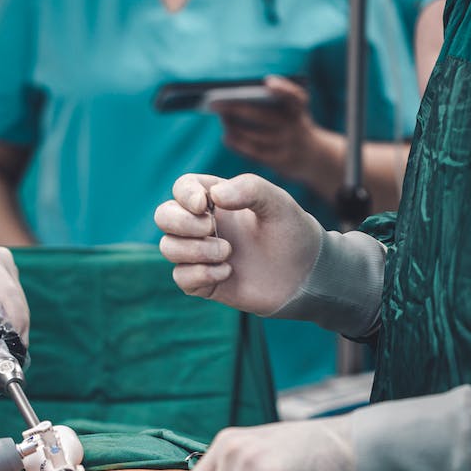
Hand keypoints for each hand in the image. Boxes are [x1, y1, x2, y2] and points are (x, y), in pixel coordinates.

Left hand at [0, 243, 29, 366]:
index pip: (8, 293)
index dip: (17, 320)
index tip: (17, 347)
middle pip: (17, 300)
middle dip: (16, 329)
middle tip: (8, 357)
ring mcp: (3, 267)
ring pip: (18, 302)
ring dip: (13, 326)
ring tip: (4, 350)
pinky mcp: (2, 277)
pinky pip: (11, 302)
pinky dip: (8, 320)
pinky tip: (0, 337)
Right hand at [155, 171, 322, 315]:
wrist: (306, 276)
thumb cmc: (292, 234)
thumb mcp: (278, 203)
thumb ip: (248, 188)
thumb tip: (213, 196)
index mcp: (217, 200)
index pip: (182, 188)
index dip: (184, 195)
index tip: (205, 206)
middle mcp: (204, 225)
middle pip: (163, 216)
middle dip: (182, 223)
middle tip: (212, 230)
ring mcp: (202, 254)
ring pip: (168, 247)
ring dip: (194, 250)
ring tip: (228, 253)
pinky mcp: (205, 282)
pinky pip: (180, 277)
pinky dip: (199, 274)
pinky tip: (227, 273)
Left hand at [215, 75, 331, 187]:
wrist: (312, 156)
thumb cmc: (291, 125)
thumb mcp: (290, 111)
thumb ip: (271, 103)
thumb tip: (232, 101)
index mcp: (299, 110)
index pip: (296, 97)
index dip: (283, 89)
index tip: (267, 82)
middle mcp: (296, 127)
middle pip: (266, 117)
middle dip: (238, 109)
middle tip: (215, 103)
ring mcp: (289, 146)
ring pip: (257, 137)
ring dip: (236, 128)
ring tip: (222, 120)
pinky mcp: (281, 163)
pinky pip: (256, 154)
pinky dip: (239, 144)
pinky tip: (227, 137)